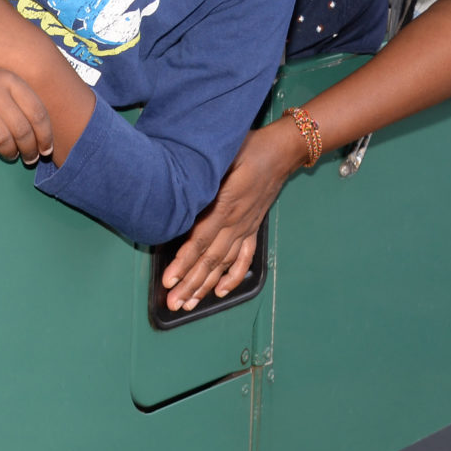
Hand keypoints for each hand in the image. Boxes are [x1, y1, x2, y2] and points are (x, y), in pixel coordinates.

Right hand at [0, 63, 54, 165]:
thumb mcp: (3, 83)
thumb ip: (22, 103)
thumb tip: (44, 139)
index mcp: (10, 79)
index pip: (37, 112)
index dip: (45, 136)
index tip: (45, 150)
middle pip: (21, 128)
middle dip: (29, 149)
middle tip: (29, 159)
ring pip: (0, 137)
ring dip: (8, 152)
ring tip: (10, 155)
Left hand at [161, 121, 303, 311]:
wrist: (282, 151)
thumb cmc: (248, 147)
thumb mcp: (222, 154)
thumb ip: (203, 175)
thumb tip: (177, 189)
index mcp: (226, 203)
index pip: (201, 240)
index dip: (184, 261)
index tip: (168, 279)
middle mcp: (236, 221)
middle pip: (209, 259)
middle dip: (189, 283)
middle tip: (172, 302)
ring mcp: (246, 227)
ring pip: (223, 263)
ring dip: (205, 285)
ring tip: (188, 303)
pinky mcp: (253, 228)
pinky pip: (244, 258)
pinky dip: (233, 277)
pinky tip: (220, 291)